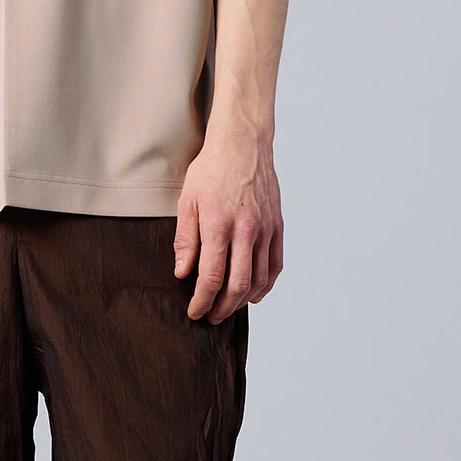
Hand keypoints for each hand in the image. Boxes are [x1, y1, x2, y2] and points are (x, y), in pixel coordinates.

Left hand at [174, 126, 284, 322]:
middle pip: (238, 286)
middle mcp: (246, 230)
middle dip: (222, 308)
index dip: (202, 301)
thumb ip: (186, 239)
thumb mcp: (188, 201)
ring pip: (259, 280)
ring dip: (243, 301)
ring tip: (228, 308)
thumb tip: (183, 272)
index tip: (194, 311)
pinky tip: (253, 293)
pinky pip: (276, 265)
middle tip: (210, 316)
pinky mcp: (277, 226)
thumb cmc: (211, 170)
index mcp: (219, 225)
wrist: (243, 144)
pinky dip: (266, 285)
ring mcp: (266, 229)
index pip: (212, 277)